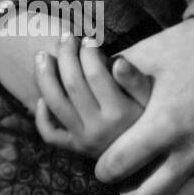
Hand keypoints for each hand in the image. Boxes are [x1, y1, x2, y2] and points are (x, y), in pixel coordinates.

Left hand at [34, 34, 152, 158]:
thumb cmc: (151, 117)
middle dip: (66, 55)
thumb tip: (117, 63)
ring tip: (42, 55)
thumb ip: (136, 80)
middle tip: (65, 38)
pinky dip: (42, 116)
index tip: (88, 39)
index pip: (96, 75)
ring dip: (44, 76)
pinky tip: (41, 98)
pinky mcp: (74, 149)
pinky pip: (50, 134)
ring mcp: (84, 141)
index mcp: (121, 114)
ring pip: (55, 103)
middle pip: (72, 85)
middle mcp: (101, 130)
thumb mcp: (152, 99)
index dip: (88, 52)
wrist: (148, 156)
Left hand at [95, 16, 193, 194]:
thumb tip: (84, 83)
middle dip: (129, 193)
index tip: (102, 169)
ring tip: (146, 193)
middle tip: (122, 185)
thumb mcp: (149, 56)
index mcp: (166, 121)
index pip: (122, 163)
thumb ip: (116, 79)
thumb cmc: (192, 46)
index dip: (105, 170)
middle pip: (150, 194)